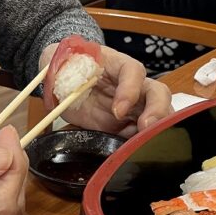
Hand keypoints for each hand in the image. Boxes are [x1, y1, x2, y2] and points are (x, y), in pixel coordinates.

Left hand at [38, 44, 172, 136]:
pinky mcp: (126, 125)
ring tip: (146, 144)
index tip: (118, 109)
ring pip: (159, 114)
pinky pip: (141, 135)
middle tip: (145, 127)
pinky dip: (142, 145)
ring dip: (158, 129)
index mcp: (115, 64)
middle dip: (157, 110)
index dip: (130, 89)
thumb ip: (58, 66)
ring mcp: (132, 106)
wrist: (63, 78)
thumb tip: (55, 74)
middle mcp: (131, 84)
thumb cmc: (65, 64)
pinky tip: (133, 154)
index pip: (133, 71)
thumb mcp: (58, 60)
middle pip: (158, 93)